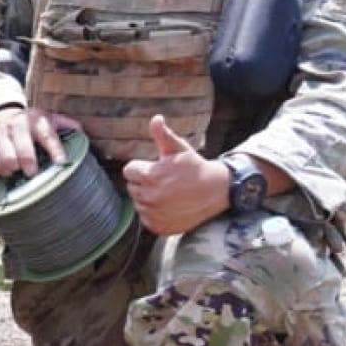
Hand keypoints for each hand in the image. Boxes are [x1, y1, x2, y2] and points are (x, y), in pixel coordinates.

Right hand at [0, 106, 81, 180]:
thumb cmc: (28, 123)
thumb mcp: (47, 119)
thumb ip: (64, 124)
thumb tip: (80, 130)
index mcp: (35, 119)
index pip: (47, 135)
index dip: (54, 149)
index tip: (60, 162)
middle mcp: (16, 125)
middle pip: (24, 151)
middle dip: (30, 165)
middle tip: (33, 172)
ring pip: (7, 160)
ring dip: (15, 169)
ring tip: (19, 169)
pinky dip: (1, 170)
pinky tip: (8, 168)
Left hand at [121, 116, 227, 235]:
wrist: (216, 191)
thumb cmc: (195, 167)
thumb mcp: (179, 149)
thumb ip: (162, 135)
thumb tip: (155, 119)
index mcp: (150, 176)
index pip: (129, 171)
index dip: (142, 168)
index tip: (157, 168)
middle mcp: (150, 197)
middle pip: (132, 187)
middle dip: (144, 182)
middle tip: (165, 180)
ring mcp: (154, 214)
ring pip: (138, 203)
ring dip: (148, 198)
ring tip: (168, 193)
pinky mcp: (159, 227)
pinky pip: (146, 218)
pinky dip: (154, 214)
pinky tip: (169, 206)